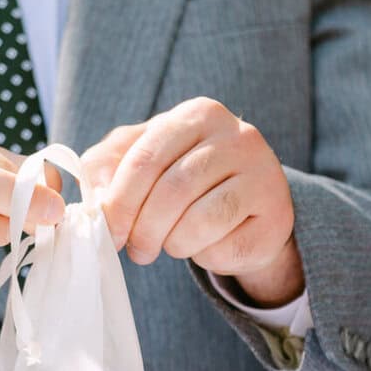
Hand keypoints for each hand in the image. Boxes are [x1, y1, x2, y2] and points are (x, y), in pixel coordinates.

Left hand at [82, 97, 301, 303]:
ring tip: (171, 244)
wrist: (246, 208)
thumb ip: (107, 167)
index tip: (106, 232)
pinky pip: (226, 246)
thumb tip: (94, 198)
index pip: (144, 159)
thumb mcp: (140, 160)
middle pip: (171, 191)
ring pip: (199, 222)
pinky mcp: (276, 214)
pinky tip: (207, 245)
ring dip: (173, 244)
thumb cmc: (184, 181)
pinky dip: (205, 256)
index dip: (118, 202)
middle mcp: (237, 135)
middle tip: (136, 251)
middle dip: (143, 230)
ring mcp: (263, 173)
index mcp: (197, 114)